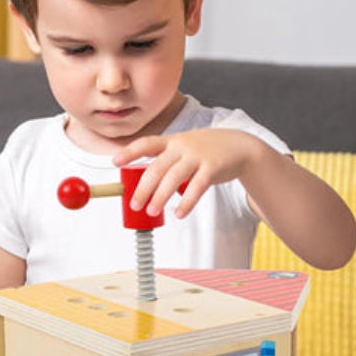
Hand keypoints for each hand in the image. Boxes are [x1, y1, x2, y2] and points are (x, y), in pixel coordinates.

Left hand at [113, 129, 259, 217]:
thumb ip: (168, 162)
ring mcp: (197, 156)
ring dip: (160, 196)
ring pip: (173, 178)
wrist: (240, 147)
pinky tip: (179, 213)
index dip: (130, 152)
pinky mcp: (212, 168)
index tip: (115, 162)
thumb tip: (146, 186)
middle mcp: (182, 147)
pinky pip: (196, 188)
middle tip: (134, 204)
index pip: (147, 144)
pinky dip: (186, 202)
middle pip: (157, 167)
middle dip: (143, 188)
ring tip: (152, 211)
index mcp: (173, 142)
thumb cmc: (208, 151)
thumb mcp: (186, 148)